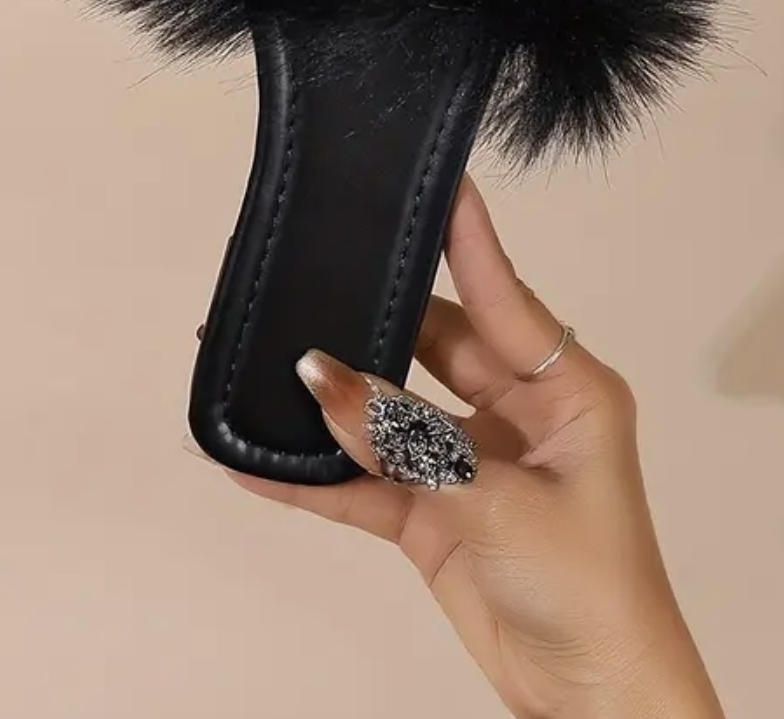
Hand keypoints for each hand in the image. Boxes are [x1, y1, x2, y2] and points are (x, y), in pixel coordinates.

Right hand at [231, 177, 724, 718]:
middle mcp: (512, 412)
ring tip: (254, 361)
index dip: (463, 236)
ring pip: (383, 410)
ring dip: (325, 402)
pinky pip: (359, 479)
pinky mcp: (428, 511)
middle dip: (362, 322)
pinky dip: (310, 474)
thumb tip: (317, 378)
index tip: (432, 177)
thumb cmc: (588, 587)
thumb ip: (404, 438)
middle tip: (298, 279)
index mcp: (564, 390)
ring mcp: (464, 462)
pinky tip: (252, 457)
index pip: (503, 292)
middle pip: (425, 345)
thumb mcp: (499, 500)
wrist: (590, 704)